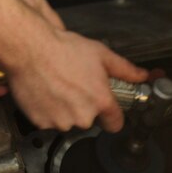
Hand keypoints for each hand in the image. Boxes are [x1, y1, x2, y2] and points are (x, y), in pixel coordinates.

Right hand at [0, 28, 146, 132]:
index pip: (116, 124)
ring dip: (64, 109)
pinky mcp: (41, 123)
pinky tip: (45, 91)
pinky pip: (48, 121)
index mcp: (100, 101)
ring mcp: (61, 121)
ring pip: (67, 121)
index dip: (112, 115)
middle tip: (74, 85)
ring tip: (57, 86)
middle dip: (83, 106)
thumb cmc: (62, 49)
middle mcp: (83, 116)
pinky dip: (46, 110)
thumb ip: (125, 69)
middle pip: (89, 120)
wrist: (30, 48)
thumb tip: (142, 75)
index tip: (107, 109)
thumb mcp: (100, 53)